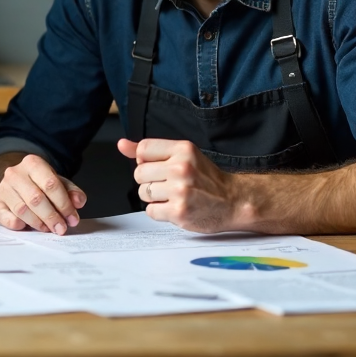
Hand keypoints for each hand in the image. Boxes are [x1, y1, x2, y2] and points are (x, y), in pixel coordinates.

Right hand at [0, 154, 85, 234]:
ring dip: (38, 223)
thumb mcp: (57, 183)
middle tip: (61, 228)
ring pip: (22, 210)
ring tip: (47, 228)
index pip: (51, 184)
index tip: (72, 219)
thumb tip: (78, 202)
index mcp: (32, 163)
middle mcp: (15, 173)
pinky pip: (6, 217)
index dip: (64, 204)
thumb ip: (71, 191)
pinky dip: (18, 224)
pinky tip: (26, 226)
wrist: (15, 183)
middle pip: (36, 198)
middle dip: (52, 217)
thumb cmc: (38, 184)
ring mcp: (2, 188)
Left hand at [118, 138, 239, 232]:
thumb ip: (151, 150)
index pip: (142, 149)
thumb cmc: (207, 178)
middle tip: (166, 184)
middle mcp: (181, 168)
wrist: (233, 201)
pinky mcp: (179, 212)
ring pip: (143, 193)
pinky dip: (159, 211)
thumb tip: (122, 145)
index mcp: (183, 149)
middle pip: (139, 173)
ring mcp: (180, 191)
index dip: (145, 160)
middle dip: (149, 180)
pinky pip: (150, 211)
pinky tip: (174, 207)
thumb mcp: (184, 155)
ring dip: (153, 197)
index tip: (156, 166)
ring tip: (171, 196)